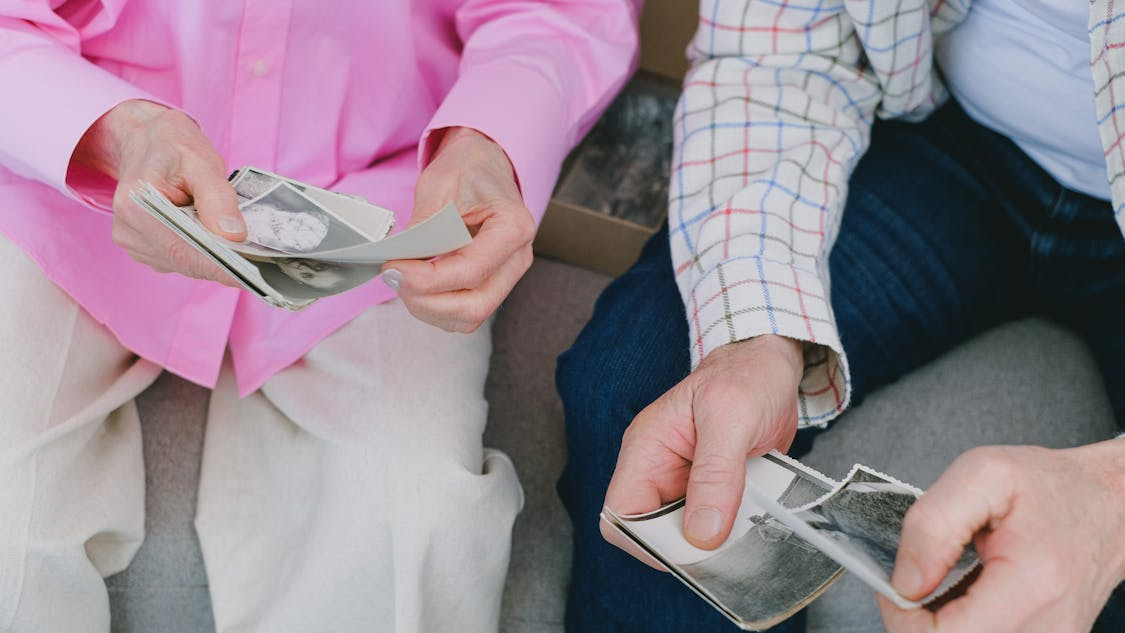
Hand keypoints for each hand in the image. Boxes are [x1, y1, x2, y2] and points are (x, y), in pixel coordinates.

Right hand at [72, 99, 244, 284]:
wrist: (148, 140)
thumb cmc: (174, 147)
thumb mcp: (201, 162)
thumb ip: (217, 198)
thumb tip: (234, 236)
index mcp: (136, 207)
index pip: (184, 251)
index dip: (221, 266)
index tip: (253, 276)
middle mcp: (129, 232)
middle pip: (186, 262)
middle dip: (224, 263)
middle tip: (262, 264)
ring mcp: (135, 243)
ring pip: (186, 265)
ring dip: (215, 259)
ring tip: (243, 249)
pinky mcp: (145, 248)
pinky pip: (181, 261)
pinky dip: (204, 255)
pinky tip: (220, 242)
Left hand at [381, 126, 534, 331]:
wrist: (483, 167)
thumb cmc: (467, 171)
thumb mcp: (440, 185)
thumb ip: (423, 227)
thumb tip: (399, 263)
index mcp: (514, 228)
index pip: (471, 271)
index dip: (427, 279)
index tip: (393, 267)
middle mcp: (517, 259)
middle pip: (474, 306)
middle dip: (426, 300)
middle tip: (394, 276)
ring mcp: (506, 277)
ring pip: (468, 317)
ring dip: (427, 307)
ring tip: (402, 279)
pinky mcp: (491, 286)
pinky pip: (463, 313)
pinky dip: (434, 307)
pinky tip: (416, 284)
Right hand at [601, 335, 804, 561]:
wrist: (773, 365)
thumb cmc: (745, 376)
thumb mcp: (731, 418)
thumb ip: (715, 475)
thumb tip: (702, 532)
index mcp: (646, 450)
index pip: (620, 513)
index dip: (646, 541)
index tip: (689, 549)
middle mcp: (659, 471)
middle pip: (652, 533)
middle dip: (687, 545)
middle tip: (727, 542)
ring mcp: (686, 484)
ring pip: (686, 536)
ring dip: (716, 542)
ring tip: (747, 526)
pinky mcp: (714, 492)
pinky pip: (715, 527)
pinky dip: (735, 532)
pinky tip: (757, 520)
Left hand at [877, 441, 1124, 632]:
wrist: (1108, 504)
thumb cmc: (1051, 487)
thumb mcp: (982, 475)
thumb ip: (933, 525)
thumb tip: (905, 582)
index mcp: (1031, 586)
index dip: (902, 615)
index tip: (894, 584)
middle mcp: (1048, 628)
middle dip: (916, 621)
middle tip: (915, 580)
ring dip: (938, 626)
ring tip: (941, 584)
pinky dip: (961, 626)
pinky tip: (961, 598)